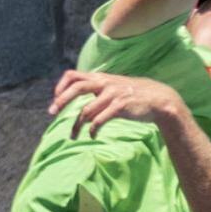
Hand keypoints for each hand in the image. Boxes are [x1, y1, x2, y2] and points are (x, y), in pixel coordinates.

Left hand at [49, 70, 182, 137]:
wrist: (158, 99)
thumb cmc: (133, 95)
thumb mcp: (113, 88)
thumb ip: (96, 90)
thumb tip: (79, 104)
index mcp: (100, 78)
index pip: (73, 75)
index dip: (61, 86)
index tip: (55, 99)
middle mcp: (104, 83)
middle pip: (76, 87)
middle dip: (61, 101)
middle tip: (51, 113)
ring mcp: (113, 95)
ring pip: (86, 110)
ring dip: (76, 125)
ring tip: (73, 136)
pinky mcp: (121, 107)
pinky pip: (100, 120)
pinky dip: (93, 129)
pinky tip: (92, 135)